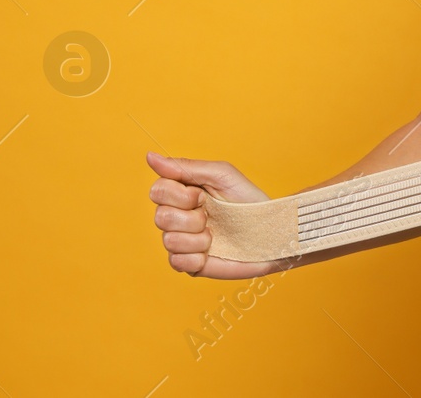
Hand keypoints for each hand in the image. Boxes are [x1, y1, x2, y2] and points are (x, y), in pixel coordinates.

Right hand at [146, 151, 281, 278]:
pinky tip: (211, 252)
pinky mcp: (190, 264)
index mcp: (182, 193)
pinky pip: (177, 262)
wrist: (270, 230)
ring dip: (197, 237)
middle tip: (211, 216)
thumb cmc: (247, 198)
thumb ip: (185, 167)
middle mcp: (177, 217)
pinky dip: (197, 256)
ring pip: (169, 240)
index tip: (202, 195)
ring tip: (215, 234)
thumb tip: (150, 156)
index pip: (157, 190)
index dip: (179, 194)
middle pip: (160, 216)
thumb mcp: (221, 175)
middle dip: (191, 216)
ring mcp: (182, 242)